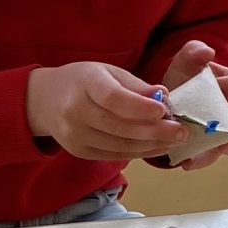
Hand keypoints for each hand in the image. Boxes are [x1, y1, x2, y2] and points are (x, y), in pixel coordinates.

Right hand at [25, 62, 188, 161]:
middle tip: (181, 131)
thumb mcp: (108, 72)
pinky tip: (156, 147)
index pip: (113, 99)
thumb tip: (164, 96)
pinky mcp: (78, 151)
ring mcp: (75, 135)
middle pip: (119, 127)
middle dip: (155, 131)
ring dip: (151, 145)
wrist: (46, 100)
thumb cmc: (83, 81)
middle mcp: (75, 111)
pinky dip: (138, 152)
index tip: (165, 111)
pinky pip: (114, 155)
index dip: (140, 108)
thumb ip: (135, 85)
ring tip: (174, 140)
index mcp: (84, 84)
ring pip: (119, 145)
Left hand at [160, 40, 227, 170]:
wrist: (166, 101)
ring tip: (220, 145)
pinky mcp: (211, 150)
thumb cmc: (186, 78)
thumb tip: (207, 53)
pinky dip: (200, 160)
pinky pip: (211, 158)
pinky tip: (187, 160)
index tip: (218, 83)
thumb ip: (194, 51)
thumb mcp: (186, 62)